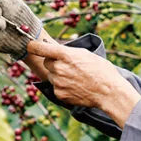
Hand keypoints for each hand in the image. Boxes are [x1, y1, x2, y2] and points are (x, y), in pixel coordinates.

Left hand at [24, 40, 139, 126]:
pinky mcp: (59, 94)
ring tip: (76, 79)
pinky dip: (63, 88)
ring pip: (52, 76)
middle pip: (47, 63)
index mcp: (64, 54)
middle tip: (69, 67)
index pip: (38, 47)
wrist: (109, 92)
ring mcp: (58, 82)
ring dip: (59, 76)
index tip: (30, 45)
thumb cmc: (101, 71)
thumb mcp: (85, 54)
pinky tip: (76, 87)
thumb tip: (55, 49)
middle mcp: (58, 68)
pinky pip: (56, 88)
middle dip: (54, 64)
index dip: (33, 46)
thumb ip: (68, 51)